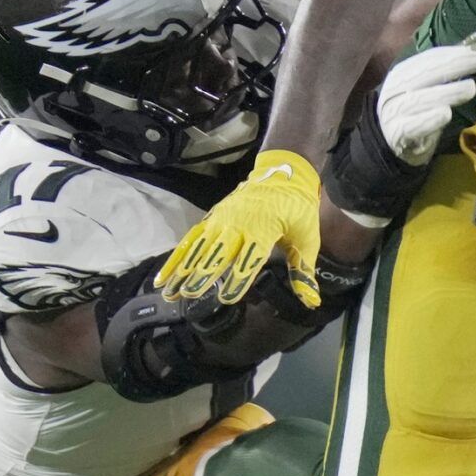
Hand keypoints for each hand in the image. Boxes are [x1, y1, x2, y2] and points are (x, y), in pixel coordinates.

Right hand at [154, 151, 323, 308]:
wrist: (283, 172)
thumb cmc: (298, 208)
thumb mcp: (307, 238)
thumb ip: (304, 272)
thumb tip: (311, 302)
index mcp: (263, 229)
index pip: (249, 259)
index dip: (238, 279)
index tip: (226, 297)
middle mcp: (238, 224)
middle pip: (218, 253)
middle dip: (203, 275)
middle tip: (190, 295)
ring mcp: (222, 220)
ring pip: (199, 249)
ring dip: (183, 270)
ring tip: (169, 292)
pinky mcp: (212, 219)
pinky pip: (191, 240)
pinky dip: (176, 258)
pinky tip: (164, 277)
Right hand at [374, 35, 475, 165]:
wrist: (390, 142)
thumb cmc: (416, 110)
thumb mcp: (430, 85)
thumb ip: (453, 64)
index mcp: (404, 72)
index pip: (431, 58)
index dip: (458, 52)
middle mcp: (397, 88)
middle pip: (427, 72)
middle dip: (458, 64)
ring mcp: (395, 111)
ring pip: (421, 99)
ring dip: (447, 92)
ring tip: (471, 88)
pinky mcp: (398, 134)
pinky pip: (413, 126)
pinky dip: (429, 119)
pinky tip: (446, 114)